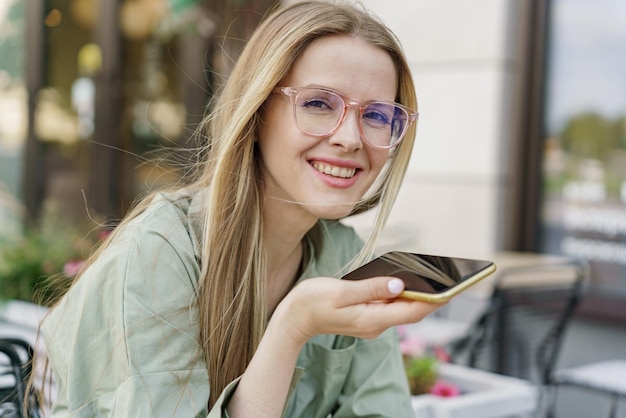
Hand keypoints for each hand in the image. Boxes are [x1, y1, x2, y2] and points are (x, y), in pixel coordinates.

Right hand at [272, 276, 443, 346]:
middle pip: (411, 310)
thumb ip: (372, 288)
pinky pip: (389, 306)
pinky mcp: (366, 316)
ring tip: (431, 276)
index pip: (412, 311)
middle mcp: (376, 324)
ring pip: (401, 308)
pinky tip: (404, 281)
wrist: (294, 318)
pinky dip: (400, 295)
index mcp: (372, 319)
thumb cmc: (313, 303)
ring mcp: (371, 322)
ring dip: (416, 294)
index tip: (452, 289)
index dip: (434, 300)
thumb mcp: (341, 292)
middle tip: (449, 278)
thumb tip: (400, 285)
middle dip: (430, 296)